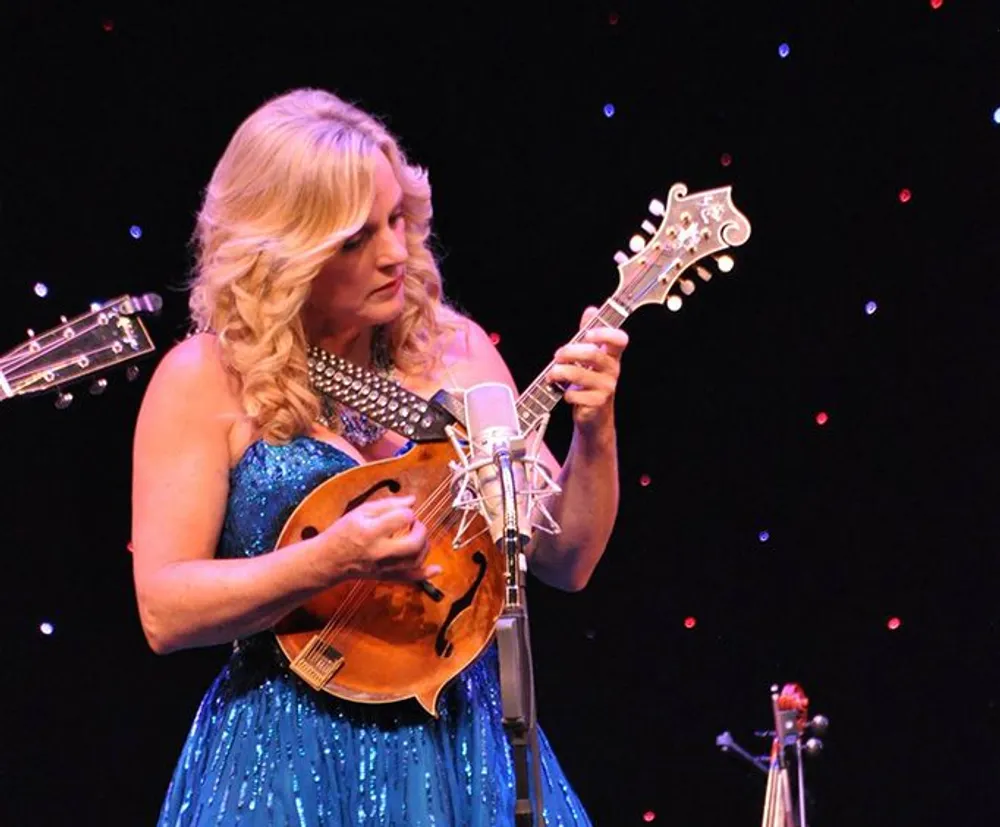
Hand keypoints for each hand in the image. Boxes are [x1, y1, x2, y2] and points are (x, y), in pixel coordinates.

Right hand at [321, 495, 437, 583]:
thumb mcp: (361, 512)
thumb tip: (413, 500)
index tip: (401, 513)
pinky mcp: (387, 577)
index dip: (407, 512)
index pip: (402, 518)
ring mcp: (384, 567)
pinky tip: (436, 569)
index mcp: (371, 531)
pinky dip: (425, 574)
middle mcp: (379, 552)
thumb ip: (388, 505)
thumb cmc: (344, 532)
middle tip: (415, 524)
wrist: (330, 560)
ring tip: (417, 536)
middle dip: (421, 530)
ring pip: (416, 560)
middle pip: (413, 543)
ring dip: (424, 545)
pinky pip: (410, 578)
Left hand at [547, 307, 628, 433]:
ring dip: (560, 372)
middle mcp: (612, 370)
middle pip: (592, 354)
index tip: (587, 333)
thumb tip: (591, 310)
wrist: (594, 415)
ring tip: (551, 374)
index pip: (619, 340)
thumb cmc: (590, 382)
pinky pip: (575, 394)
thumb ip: (588, 334)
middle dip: (569, 352)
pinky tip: (565, 394)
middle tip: (557, 355)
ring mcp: (606, 387)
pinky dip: (565, 393)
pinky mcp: (597, 403)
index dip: (605, 333)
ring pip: (579, 374)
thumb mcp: (590, 357)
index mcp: (612, 356)